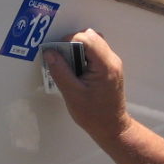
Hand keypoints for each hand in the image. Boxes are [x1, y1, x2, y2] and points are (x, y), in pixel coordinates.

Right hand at [42, 28, 132, 144]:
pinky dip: (83, 55)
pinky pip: (96, 52)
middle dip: (73, 42)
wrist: (112, 127)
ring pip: (94, 42)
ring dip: (78, 48)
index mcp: (105, 66)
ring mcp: (113, 64)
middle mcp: (112, 61)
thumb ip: (60, 71)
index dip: (69, 40)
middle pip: (92, 36)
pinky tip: (75, 69)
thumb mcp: (72, 94)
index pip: (87, 39)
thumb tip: (50, 53)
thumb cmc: (94, 115)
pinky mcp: (110, 68)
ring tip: (68, 65)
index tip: (57, 52)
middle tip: (61, 58)